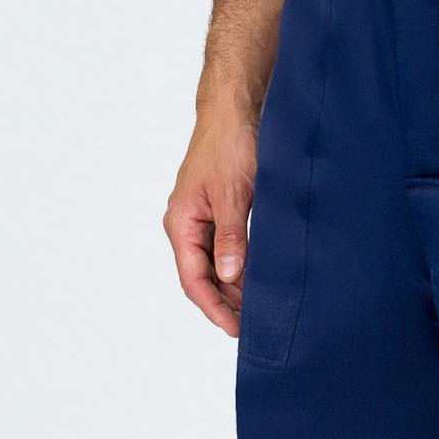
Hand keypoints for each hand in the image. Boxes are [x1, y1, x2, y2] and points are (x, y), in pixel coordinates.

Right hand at [164, 109, 259, 335]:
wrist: (235, 109)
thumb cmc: (230, 144)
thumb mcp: (234, 194)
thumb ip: (230, 236)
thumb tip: (230, 275)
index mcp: (181, 223)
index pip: (193, 279)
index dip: (214, 307)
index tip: (235, 328)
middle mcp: (186, 224)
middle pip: (202, 276)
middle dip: (225, 302)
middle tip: (253, 325)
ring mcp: (201, 217)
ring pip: (214, 263)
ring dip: (233, 286)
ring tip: (257, 308)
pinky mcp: (218, 209)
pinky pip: (224, 247)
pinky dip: (239, 264)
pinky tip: (257, 276)